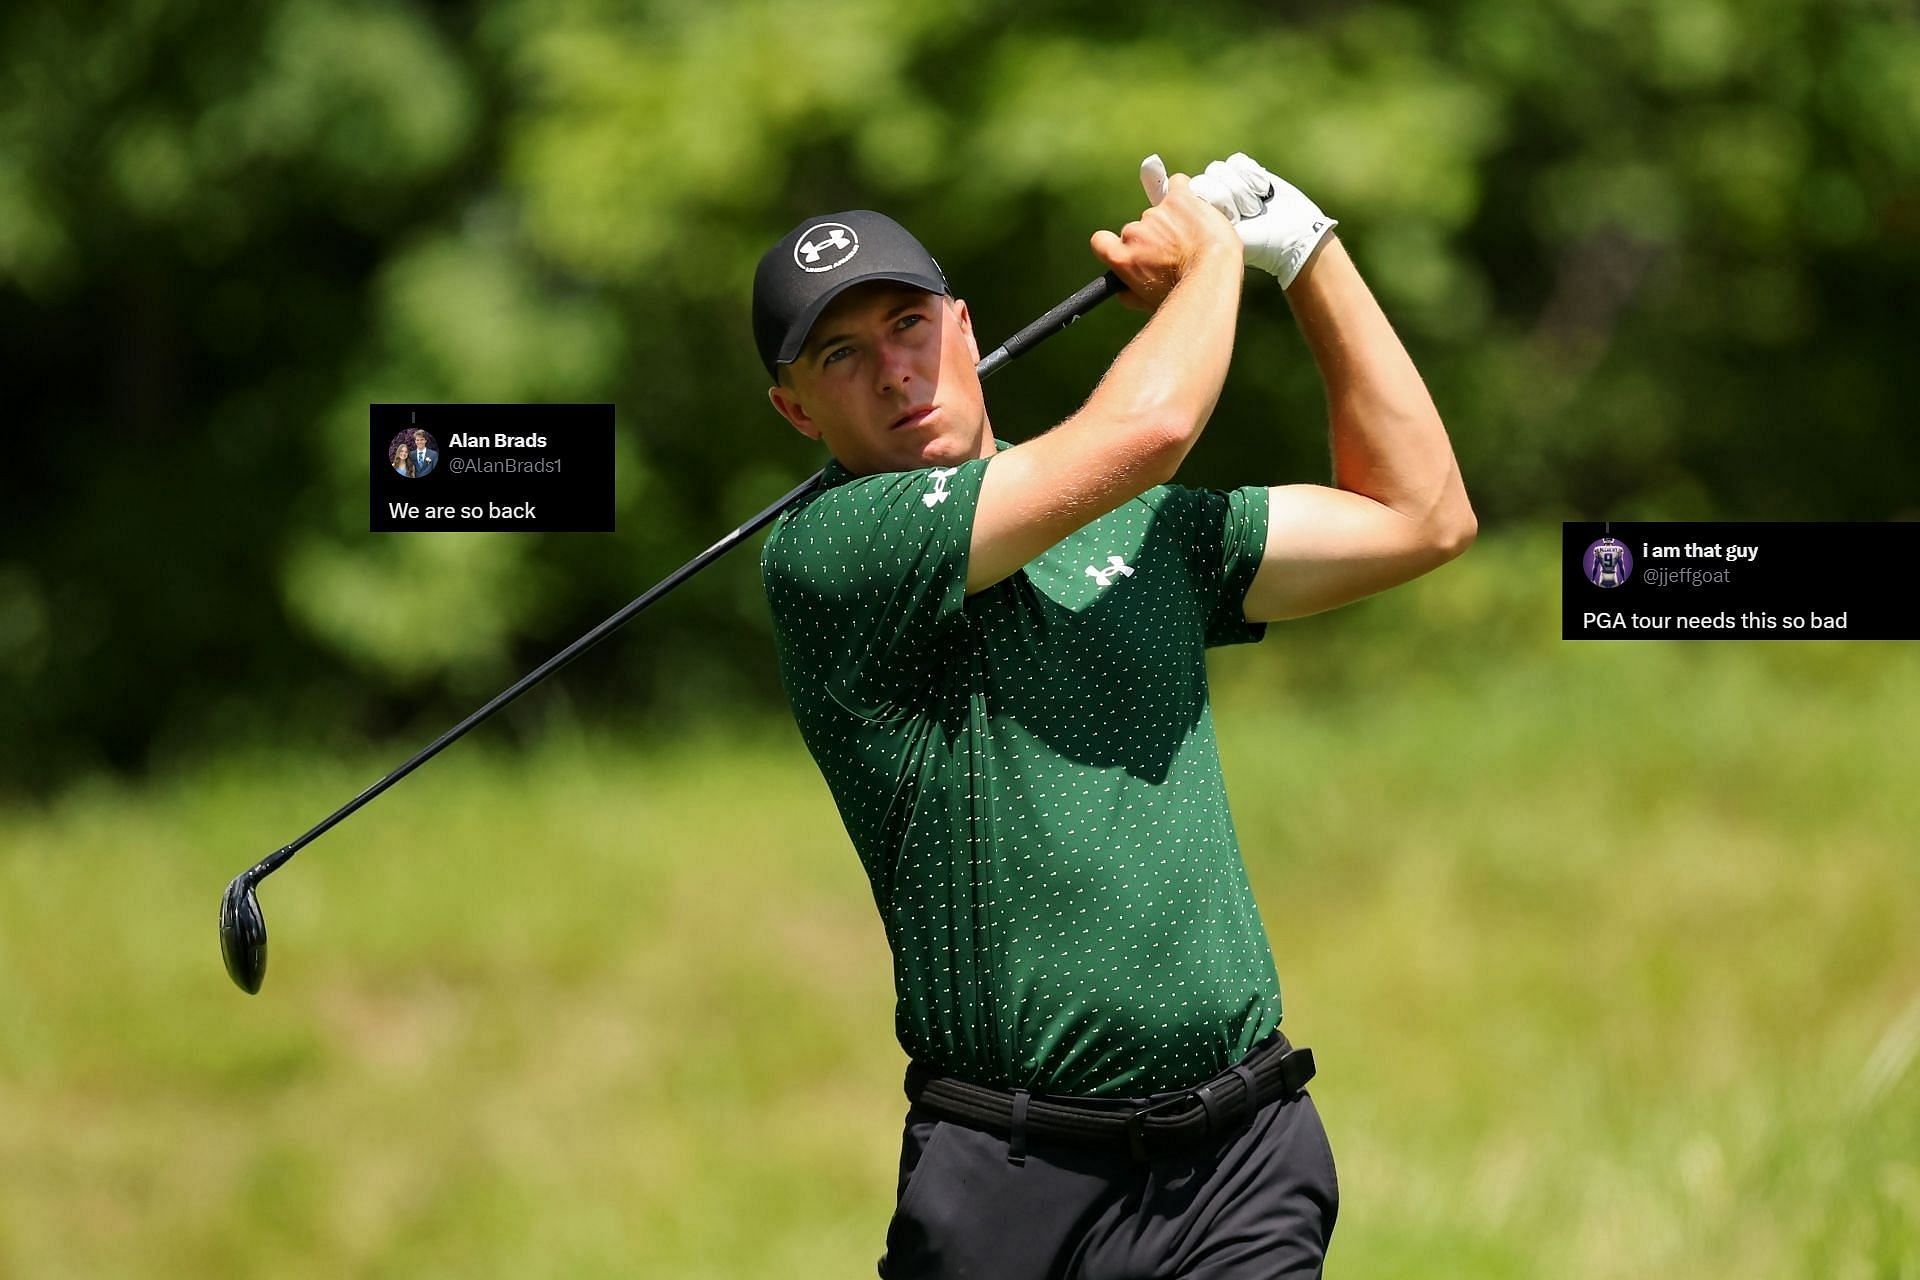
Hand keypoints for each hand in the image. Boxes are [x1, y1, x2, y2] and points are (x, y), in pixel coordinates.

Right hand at [1089, 154, 1242, 311]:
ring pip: (1160, 213)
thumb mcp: (1147, 302)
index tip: (1127, 248)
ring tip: (1194, 240)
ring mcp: (1155, 214)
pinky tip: (1194, 206)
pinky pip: (1177, 185)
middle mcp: (1134, 233)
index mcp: (1121, 257)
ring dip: (1174, 222)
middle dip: (1154, 239)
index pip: (1101, 241)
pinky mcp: (1177, 199)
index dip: (1113, 243)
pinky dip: (1184, 193)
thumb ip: (1129, 292)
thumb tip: (1122, 289)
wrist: (1212, 274)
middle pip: (1137, 230)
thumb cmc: (1183, 292)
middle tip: (1176, 253)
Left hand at [1188, 151, 1336, 288]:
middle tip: (1245, 216)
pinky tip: (1262, 193)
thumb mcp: (1227, 237)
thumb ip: (1202, 218)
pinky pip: (1238, 162)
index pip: (1193, 190)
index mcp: (1197, 217)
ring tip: (1254, 209)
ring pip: (1223, 169)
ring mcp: (1226, 183)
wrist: (1291, 237)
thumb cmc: (1259, 243)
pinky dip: (1253, 177)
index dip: (1215, 201)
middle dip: (1230, 198)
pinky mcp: (1244, 172)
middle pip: (1207, 178)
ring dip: (1244, 191)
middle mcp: (1208, 198)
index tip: (1231, 221)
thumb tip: (1183, 192)